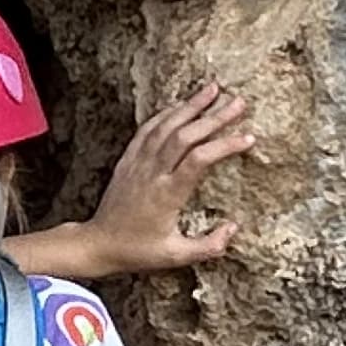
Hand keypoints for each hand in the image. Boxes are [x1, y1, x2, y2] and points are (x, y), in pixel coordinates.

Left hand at [84, 83, 253, 272]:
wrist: (97, 243)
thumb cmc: (138, 251)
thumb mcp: (175, 256)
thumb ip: (208, 246)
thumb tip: (233, 228)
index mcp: (167, 195)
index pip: (199, 160)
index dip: (224, 145)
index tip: (248, 137)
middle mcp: (152, 173)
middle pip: (185, 135)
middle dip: (214, 116)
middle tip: (239, 102)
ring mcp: (137, 163)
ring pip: (165, 126)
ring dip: (190, 106)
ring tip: (213, 89)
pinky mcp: (127, 160)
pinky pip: (146, 130)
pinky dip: (165, 114)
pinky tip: (181, 104)